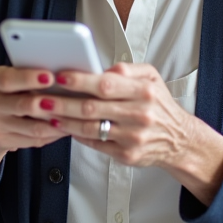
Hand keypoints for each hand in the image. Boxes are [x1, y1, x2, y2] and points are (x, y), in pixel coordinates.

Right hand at [0, 66, 68, 183]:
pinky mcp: (1, 141)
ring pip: (32, 127)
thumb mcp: (10, 76)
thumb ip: (27, 73)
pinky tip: (65, 127)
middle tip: (71, 100)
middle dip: (49, 103)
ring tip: (75, 116)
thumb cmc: (7, 91)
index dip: (29, 78)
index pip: (8, 79)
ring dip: (56, 122)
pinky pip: (33, 140)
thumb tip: (60, 73)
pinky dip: (52, 134)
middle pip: (22, 104)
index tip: (51, 76)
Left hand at [42, 63, 222, 204]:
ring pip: (90, 128)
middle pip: (92, 107)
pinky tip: (63, 127)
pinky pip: (95, 144)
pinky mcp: (126, 155)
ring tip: (46, 113)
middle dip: (63, 102)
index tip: (60, 76)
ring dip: (64, 121)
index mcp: (144, 91)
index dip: (80, 80)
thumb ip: (126, 69)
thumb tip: (101, 68)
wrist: (179, 140)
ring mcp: (132, 137)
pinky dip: (76, 135)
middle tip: (42, 97)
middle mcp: (139, 114)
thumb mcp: (151, 77)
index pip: (106, 84)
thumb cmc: (159, 105)